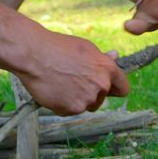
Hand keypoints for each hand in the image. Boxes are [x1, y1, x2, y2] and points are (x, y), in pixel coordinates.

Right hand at [15, 31, 129, 115]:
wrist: (34, 54)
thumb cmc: (58, 47)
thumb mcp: (85, 47)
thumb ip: (101, 58)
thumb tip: (115, 56)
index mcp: (107, 70)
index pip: (123, 88)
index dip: (115, 88)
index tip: (107, 88)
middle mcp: (101, 86)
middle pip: (102, 99)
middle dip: (91, 93)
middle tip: (73, 80)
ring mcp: (86, 99)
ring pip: (86, 106)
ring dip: (77, 99)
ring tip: (61, 83)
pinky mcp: (71, 109)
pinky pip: (69, 111)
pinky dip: (62, 104)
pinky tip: (54, 90)